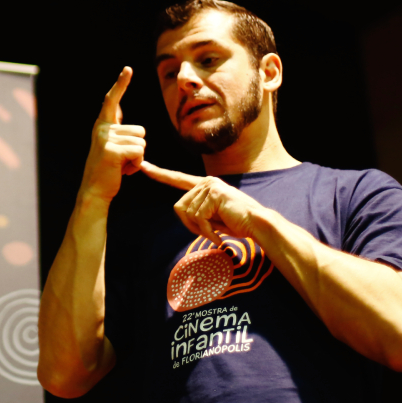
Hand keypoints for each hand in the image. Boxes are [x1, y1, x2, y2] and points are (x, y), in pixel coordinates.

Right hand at [79, 67, 147, 202]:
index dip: (121, 84)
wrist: (95, 191)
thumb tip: (128, 121)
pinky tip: (122, 171)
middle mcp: (102, 129)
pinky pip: (139, 153)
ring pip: (142, 142)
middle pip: (141, 131)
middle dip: (137, 148)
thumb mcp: (112, 147)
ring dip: (137, 157)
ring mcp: (105, 139)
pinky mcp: (112, 151)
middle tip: (120, 160)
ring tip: (120, 165)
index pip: (112, 100)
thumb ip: (119, 133)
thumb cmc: (108, 170)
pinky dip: (136, 165)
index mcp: (102, 126)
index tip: (128, 69)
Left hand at [140, 163, 270, 244]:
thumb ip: (196, 210)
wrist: (257, 225)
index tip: (143, 166)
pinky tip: (219, 236)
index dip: (159, 174)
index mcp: (204, 185)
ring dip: (200, 229)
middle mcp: (206, 181)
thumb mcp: (211, 216)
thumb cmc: (236, 222)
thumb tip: (181, 211)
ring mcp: (210, 186)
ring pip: (188, 213)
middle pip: (179, 206)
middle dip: (191, 225)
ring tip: (216, 233)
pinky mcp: (214, 194)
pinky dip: (207, 232)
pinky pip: (199, 218)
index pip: (178, 178)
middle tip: (209, 234)